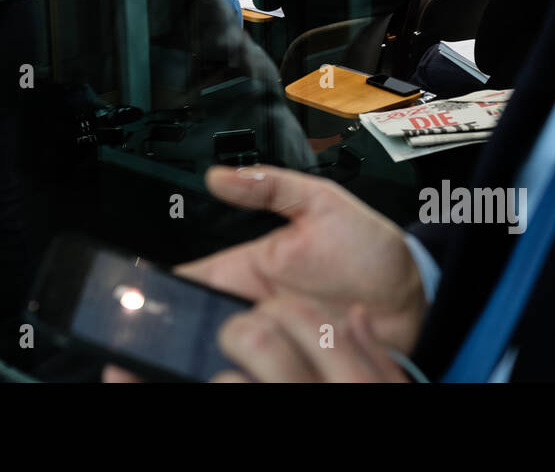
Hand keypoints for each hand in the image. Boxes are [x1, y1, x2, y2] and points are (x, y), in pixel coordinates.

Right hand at [103, 165, 426, 381]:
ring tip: (191, 367)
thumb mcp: (322, 204)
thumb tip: (217, 174)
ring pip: (224, 358)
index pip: (191, 282)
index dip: (161, 295)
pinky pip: (261, 376)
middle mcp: (255, 311)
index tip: (135, 308)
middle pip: (199, 328)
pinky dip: (244, 378)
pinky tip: (234, 380)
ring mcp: (275, 344)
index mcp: (249, 272)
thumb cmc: (371, 249)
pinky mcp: (296, 368)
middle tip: (151, 351)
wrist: (419, 295)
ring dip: (209, 361)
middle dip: (175, 338)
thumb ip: (272, 187)